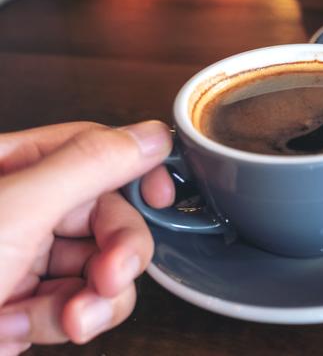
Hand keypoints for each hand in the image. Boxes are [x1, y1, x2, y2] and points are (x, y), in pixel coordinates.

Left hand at [0, 121, 171, 354]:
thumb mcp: (13, 213)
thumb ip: (89, 167)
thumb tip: (152, 134)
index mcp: (14, 168)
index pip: (95, 150)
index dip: (135, 169)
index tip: (163, 196)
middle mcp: (23, 208)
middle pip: (107, 215)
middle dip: (118, 252)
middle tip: (111, 280)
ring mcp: (25, 258)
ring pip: (100, 266)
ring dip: (94, 299)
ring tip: (66, 322)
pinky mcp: (26, 304)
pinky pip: (76, 305)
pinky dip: (61, 323)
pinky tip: (17, 331)